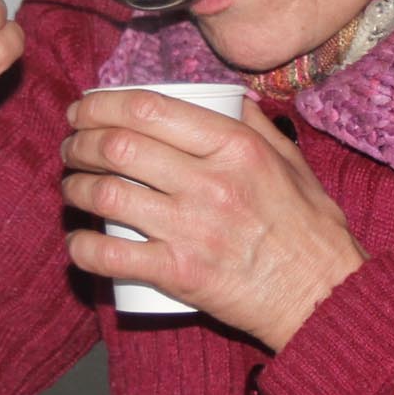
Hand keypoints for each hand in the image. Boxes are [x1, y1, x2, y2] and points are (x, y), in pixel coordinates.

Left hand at [61, 91, 365, 350]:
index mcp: (235, 147)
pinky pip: (111, 256)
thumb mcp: (293, 163)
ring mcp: (192, 229)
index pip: (149, 108)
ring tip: (72, 187)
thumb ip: (259, 127)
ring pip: (107, 196)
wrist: (322, 296)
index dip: (102, 105)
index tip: (84, 111)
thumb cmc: (310, 230)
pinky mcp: (180, 274)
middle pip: (118, 147)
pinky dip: (82, 246)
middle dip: (80, 142)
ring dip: (76, 188)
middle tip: (71, 147)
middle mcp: (210, 182)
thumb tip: (230, 98)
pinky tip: (77, 240)